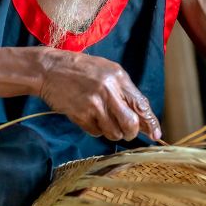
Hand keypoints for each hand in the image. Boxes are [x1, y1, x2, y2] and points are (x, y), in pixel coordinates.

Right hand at [37, 49, 160, 141]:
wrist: (50, 70)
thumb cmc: (80, 70)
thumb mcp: (107, 72)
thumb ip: (125, 91)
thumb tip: (142, 116)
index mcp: (118, 77)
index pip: (141, 104)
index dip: (151, 122)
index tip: (156, 135)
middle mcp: (108, 90)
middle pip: (131, 124)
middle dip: (131, 133)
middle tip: (126, 132)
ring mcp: (94, 104)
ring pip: (114, 132)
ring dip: (112, 132)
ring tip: (103, 120)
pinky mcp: (80, 115)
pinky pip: (96, 132)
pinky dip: (96, 130)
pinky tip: (89, 117)